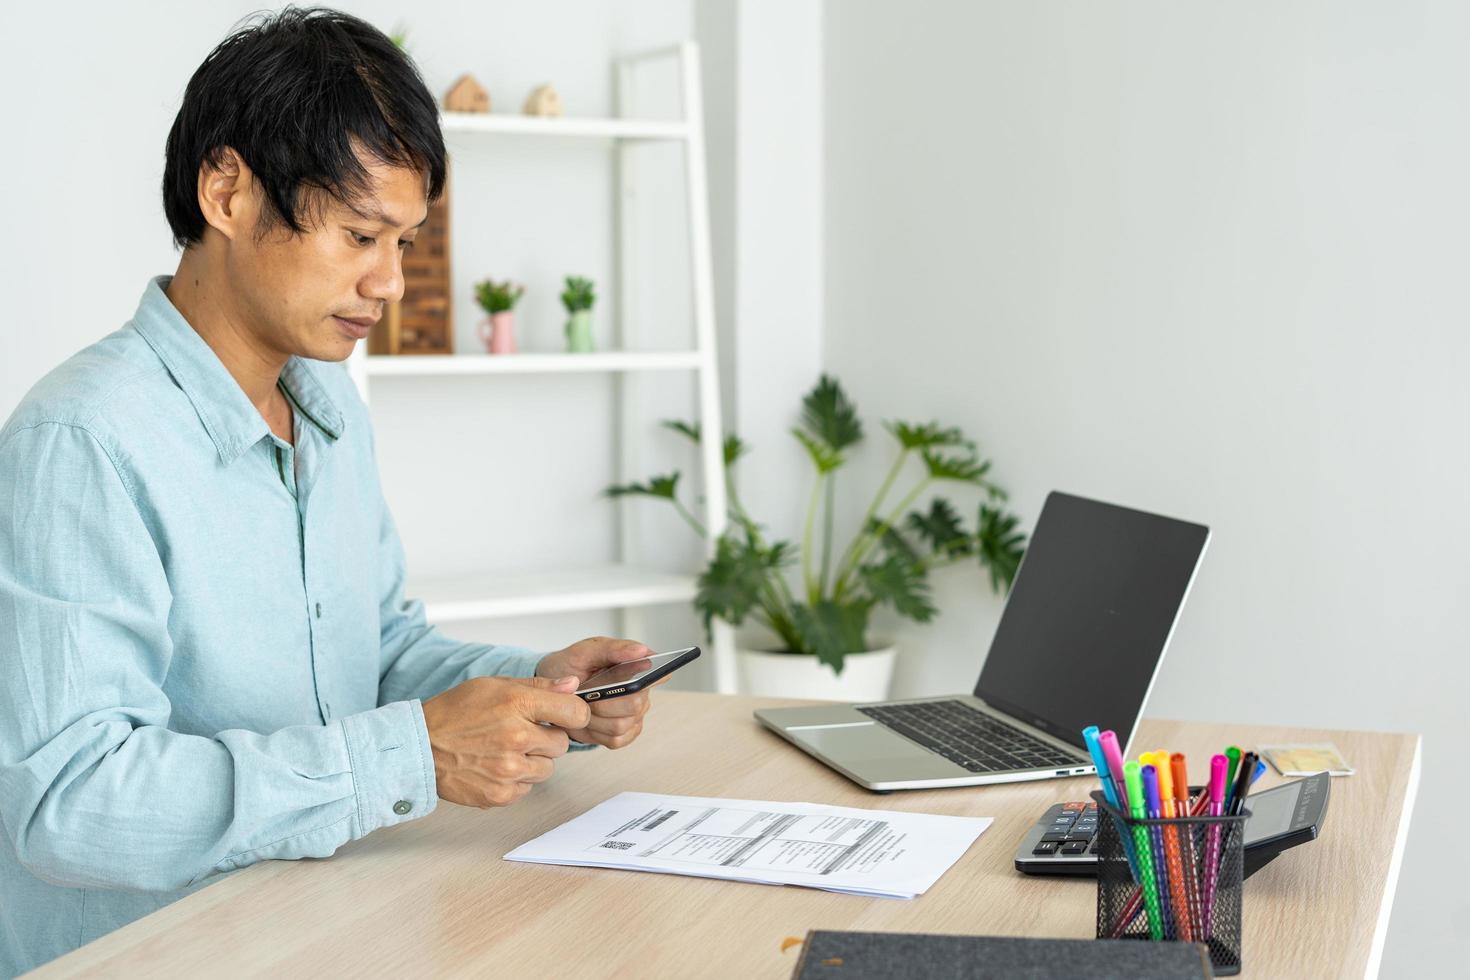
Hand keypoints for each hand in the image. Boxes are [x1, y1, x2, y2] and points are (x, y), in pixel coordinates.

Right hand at [420, 674, 590, 807]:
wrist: (419, 747)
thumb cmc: (454, 713)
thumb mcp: (494, 685)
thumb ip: (538, 685)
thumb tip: (572, 685)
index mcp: (517, 704)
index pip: (576, 712)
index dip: (573, 713)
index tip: (564, 715)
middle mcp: (516, 738)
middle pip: (562, 743)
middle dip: (547, 738)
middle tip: (521, 733)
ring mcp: (509, 769)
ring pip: (547, 768)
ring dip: (533, 761)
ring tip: (505, 750)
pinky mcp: (501, 794)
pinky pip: (528, 788)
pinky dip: (517, 780)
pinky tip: (495, 766)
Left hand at [536, 636, 662, 749]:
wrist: (554, 692)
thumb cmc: (571, 667)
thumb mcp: (585, 651)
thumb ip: (613, 649)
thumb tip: (641, 651)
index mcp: (637, 667)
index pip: (660, 673)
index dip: (656, 678)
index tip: (638, 680)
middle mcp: (641, 692)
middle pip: (634, 704)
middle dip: (603, 702)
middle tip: (587, 693)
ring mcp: (634, 715)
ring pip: (620, 725)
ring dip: (595, 718)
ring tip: (584, 706)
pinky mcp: (624, 735)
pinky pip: (615, 739)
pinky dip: (595, 732)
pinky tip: (588, 720)